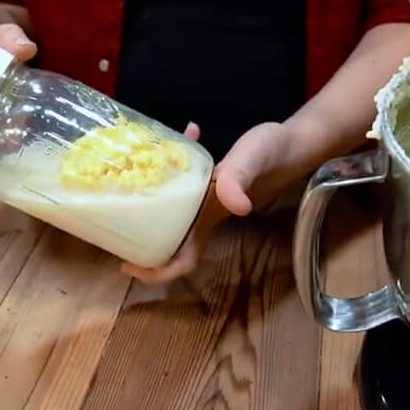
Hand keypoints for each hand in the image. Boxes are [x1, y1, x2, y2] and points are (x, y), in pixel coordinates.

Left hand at [121, 121, 294, 283]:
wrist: (296, 142)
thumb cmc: (274, 153)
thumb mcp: (252, 160)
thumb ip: (238, 179)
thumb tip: (237, 205)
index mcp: (209, 216)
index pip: (184, 259)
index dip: (157, 272)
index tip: (129, 267)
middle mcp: (205, 212)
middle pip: (170, 242)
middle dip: (141, 243)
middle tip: (113, 229)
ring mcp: (207, 197)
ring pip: (171, 215)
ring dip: (150, 208)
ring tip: (127, 192)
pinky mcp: (210, 179)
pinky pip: (183, 181)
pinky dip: (174, 166)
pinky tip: (181, 136)